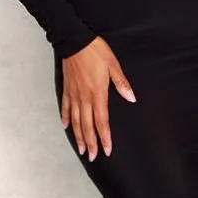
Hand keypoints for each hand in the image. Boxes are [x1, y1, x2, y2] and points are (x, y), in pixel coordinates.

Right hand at [60, 36, 136, 160]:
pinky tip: (66, 127)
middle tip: (92, 157)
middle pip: (87, 125)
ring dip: (78, 136)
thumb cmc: (95, 50)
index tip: (106, 150)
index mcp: (98, 93)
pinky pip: (66, 107)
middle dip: (91, 143)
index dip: (104, 138)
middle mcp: (84, 97)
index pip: (102, 121)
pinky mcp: (67, 88)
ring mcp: (74, 94)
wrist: (75, 40)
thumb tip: (131, 97)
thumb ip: (121, 83)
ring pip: (76, 120)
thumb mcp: (113, 65)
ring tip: (81, 149)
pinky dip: (66, 118)